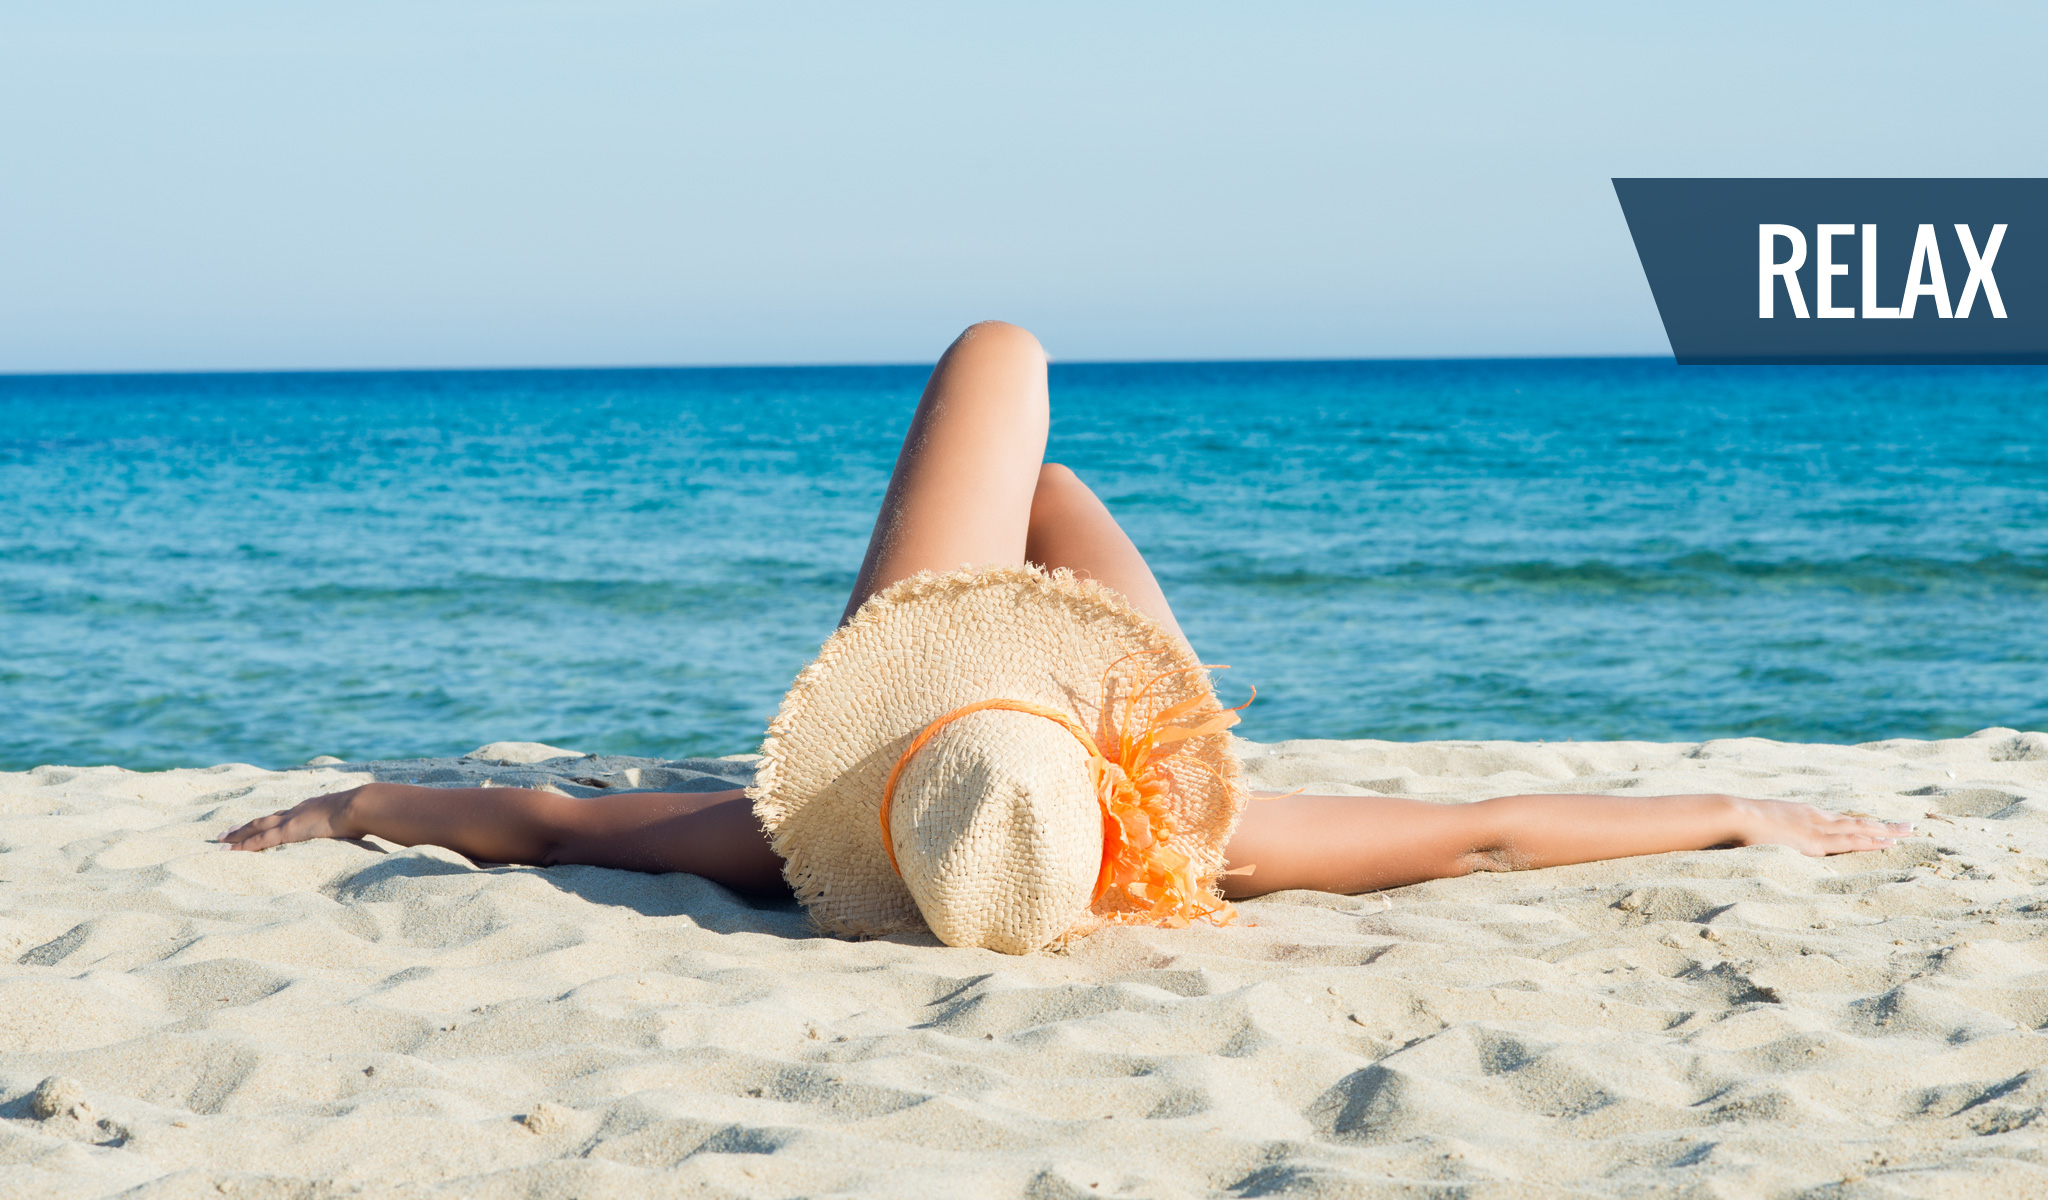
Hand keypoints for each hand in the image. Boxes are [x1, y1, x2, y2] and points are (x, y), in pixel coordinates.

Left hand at [220, 787, 366, 851]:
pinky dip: (242, 846)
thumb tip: (365, 831)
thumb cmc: (364, 812)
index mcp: (312, 808)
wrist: (360, 806)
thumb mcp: (356, 819)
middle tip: (227, 831)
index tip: (259, 824)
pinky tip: (227, 851)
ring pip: (255, 828)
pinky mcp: (287, 832)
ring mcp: (290, 820)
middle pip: (265, 819)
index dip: (271, 820)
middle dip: (246, 826)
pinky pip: (258, 841)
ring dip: (237, 835)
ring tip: (220, 840)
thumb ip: (354, 825)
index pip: (285, 815)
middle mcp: (297, 811)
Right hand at [1722, 796, 1911, 855]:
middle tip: (1908, 826)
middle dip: (1882, 825)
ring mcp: (1817, 828)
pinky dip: (1871, 842)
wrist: (1733, 815)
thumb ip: (1768, 835)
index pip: (1838, 821)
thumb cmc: (1738, 822)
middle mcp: (1815, 818)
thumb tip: (1763, 842)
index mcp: (1802, 815)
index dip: (1859, 825)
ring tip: (1908, 833)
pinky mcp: (1816, 841)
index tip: (1877, 826)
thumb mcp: (1757, 827)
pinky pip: (1851, 842)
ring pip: (1860, 829)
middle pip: (1856, 822)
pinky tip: (1889, 844)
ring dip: (1885, 832)